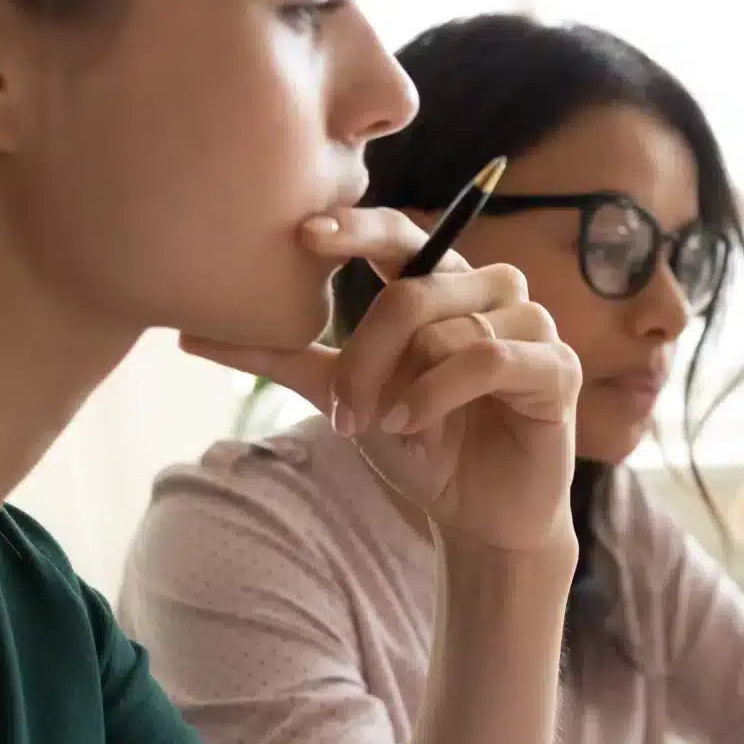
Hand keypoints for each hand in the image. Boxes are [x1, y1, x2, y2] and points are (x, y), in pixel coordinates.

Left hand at [183, 210, 582, 553]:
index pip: (402, 234)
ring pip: (446, 325)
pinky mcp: (555, 367)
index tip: (303, 237)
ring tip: (386, 425)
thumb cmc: (422, 445)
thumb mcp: (341, 395)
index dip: (357, 228)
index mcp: (443, 285)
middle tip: (344, 412)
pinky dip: (440, 393)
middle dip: (365, 355)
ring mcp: (531, 324)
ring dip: (401, 383)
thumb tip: (187, 332)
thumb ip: (279, 358)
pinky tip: (418, 425)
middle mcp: (492, 291)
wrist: (481, 515)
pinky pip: (488, 358)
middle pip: (413, 289)